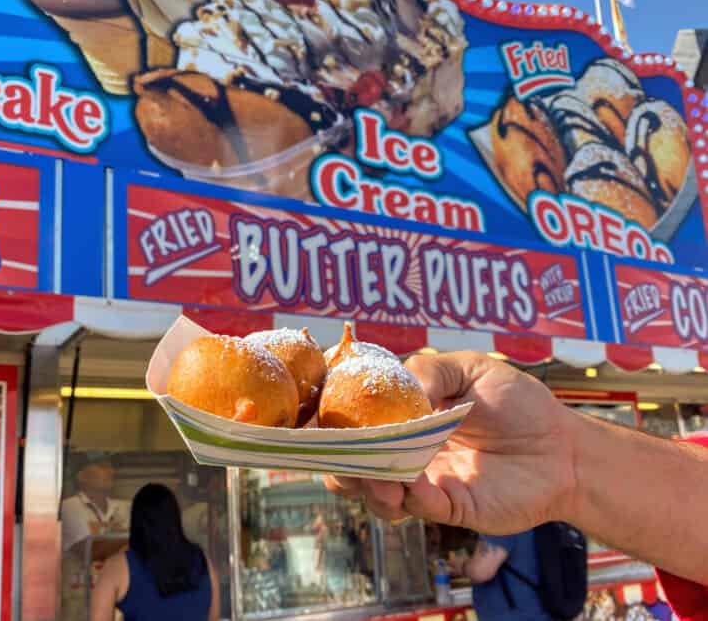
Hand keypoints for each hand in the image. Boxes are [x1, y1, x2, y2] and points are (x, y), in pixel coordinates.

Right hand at [326, 352, 577, 534]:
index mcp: (408, 418)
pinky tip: (419, 486)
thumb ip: (432, 370)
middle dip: (341, 466)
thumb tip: (402, 393)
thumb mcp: (472, 368)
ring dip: (371, 488)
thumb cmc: (518, 402)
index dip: (335, 427)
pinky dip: (413, 499)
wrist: (563, 446)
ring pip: (381, 495)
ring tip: (382, 480)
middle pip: (358, 467)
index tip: (314, 424)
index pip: (359, 425)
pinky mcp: (452, 508)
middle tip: (342, 460)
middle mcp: (410, 453)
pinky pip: (421, 508)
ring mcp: (428, 483)